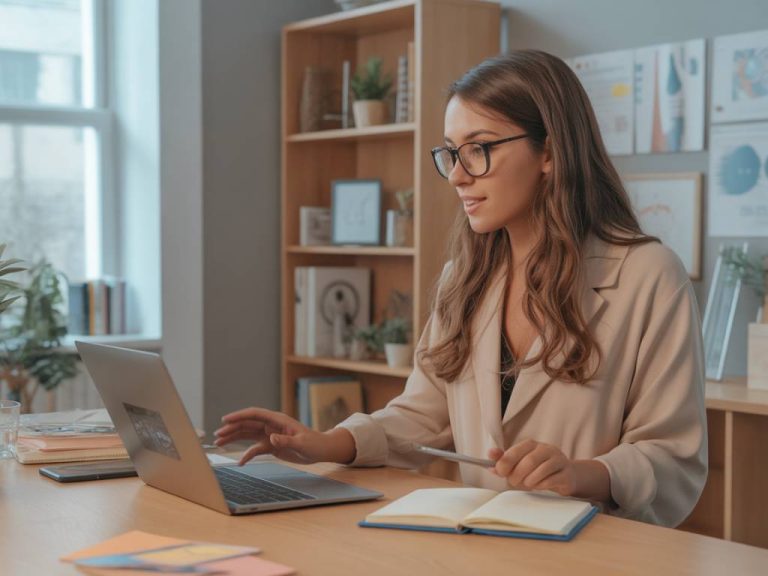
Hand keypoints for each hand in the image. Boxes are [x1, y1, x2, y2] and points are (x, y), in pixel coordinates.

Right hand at [213, 407, 355, 465]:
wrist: (321, 451)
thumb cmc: (314, 443)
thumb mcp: (302, 443)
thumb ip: (286, 440)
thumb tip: (271, 437)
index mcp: (278, 420)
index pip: (255, 414)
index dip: (239, 415)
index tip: (225, 420)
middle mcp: (271, 426)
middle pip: (247, 424)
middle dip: (232, 428)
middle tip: (217, 435)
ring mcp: (270, 435)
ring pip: (248, 434)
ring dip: (234, 438)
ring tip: (219, 443)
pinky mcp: (272, 446)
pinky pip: (255, 448)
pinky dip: (247, 454)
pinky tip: (240, 462)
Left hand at [489, 440, 576, 495]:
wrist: (565, 476)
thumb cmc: (537, 470)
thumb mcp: (519, 463)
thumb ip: (504, 461)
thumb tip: (489, 458)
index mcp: (531, 444)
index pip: (516, 450)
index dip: (505, 462)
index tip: (500, 472)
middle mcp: (546, 449)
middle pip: (529, 461)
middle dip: (518, 475)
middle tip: (514, 482)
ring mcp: (558, 460)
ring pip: (541, 471)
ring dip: (530, 481)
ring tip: (527, 484)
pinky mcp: (566, 473)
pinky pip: (551, 480)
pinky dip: (541, 486)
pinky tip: (539, 486)